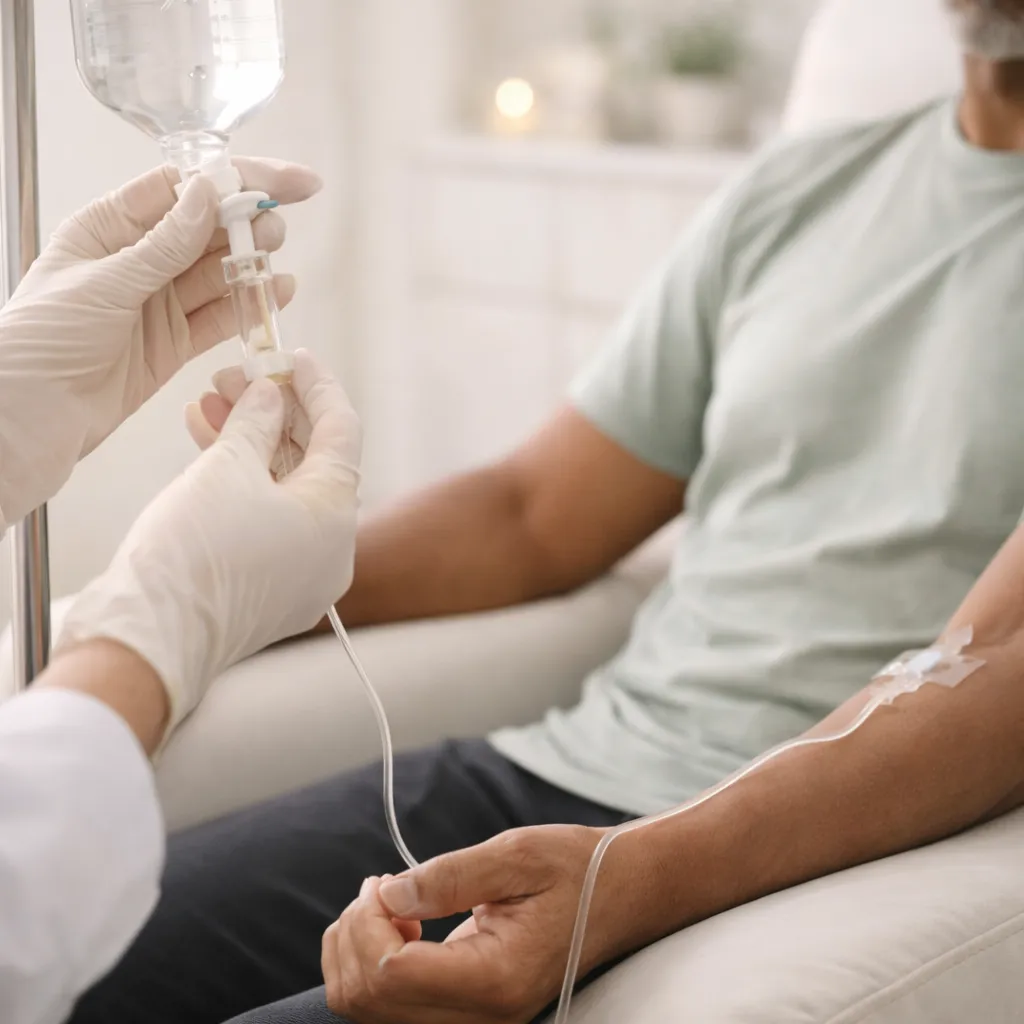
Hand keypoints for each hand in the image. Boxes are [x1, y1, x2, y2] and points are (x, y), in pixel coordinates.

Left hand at [0, 157, 319, 526]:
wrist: (32, 418)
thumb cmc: (41, 342)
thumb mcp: (104, 283)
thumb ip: (163, 244)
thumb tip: (209, 194)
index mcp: (109, 228)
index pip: (181, 189)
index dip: (233, 179)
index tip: (282, 181)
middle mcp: (138, 260)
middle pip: (206, 228)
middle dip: (248, 221)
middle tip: (277, 226)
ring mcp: (159, 302)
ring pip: (218, 271)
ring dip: (252, 260)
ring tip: (278, 254)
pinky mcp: (175, 342)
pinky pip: (221, 316)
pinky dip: (250, 303)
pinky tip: (277, 291)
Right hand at [55, 349, 361, 735]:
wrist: (149, 640)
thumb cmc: (192, 555)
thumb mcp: (226, 469)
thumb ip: (255, 422)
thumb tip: (270, 396)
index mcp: (336, 515)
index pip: (342, 431)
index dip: (317, 387)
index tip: (293, 357)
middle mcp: (332, 548)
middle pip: (314, 461)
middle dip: (274, 413)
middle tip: (235, 378)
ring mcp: (304, 573)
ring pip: (286, 491)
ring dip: (251, 445)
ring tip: (208, 404)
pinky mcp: (272, 589)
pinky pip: (270, 522)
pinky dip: (245, 486)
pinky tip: (207, 447)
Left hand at [320, 825, 631, 1023]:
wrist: (619, 896)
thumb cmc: (576, 870)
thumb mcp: (516, 855)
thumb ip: (448, 876)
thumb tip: (385, 894)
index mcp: (495, 979)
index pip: (390, 974)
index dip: (366, 924)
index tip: (383, 881)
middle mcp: (481, 1017)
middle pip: (367, 1001)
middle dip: (353, 935)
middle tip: (380, 886)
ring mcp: (473, 1021)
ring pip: (367, 1009)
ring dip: (357, 948)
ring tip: (388, 901)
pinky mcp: (465, 1012)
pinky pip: (388, 1005)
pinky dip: (372, 961)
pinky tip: (400, 923)